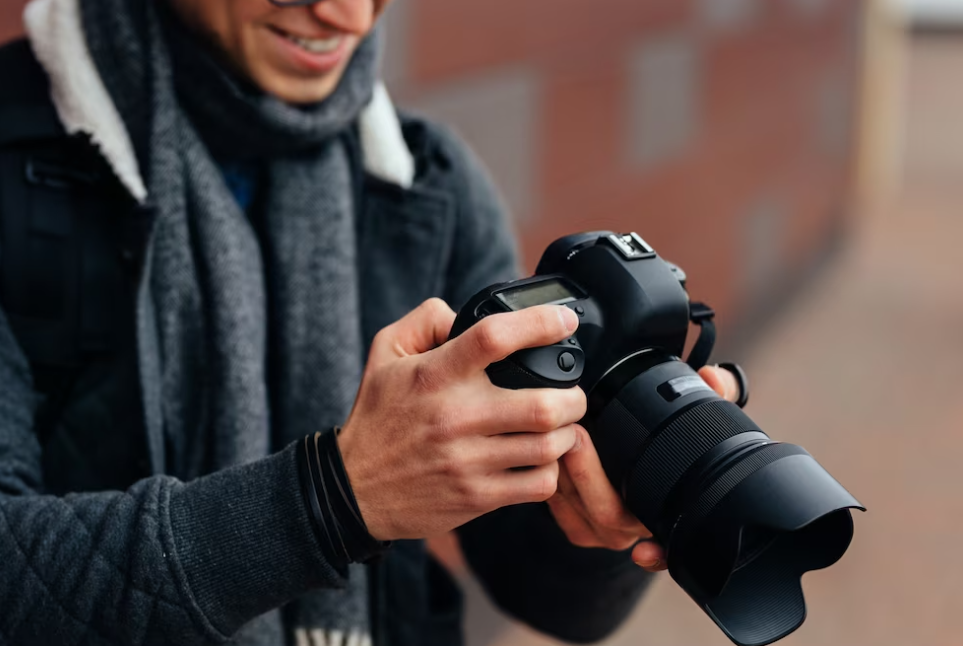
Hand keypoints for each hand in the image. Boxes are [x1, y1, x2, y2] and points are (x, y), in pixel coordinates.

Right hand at [338, 298, 586, 540]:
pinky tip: (542, 459)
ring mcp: (468, 461)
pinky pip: (538, 484)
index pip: (494, 338)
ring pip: (547, 446)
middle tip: (572, 393)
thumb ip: (426, 319)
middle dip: (572, 397)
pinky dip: (552, 470)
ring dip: (566, 433)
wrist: (353, 490)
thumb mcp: (386, 353)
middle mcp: (455, 417)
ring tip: (561, 425)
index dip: (540, 324)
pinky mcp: (477, 496)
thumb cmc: (376, 418)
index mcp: (435, 375)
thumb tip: (464, 311)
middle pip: (541, 405)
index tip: (564, 321)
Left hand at [546, 365, 742, 572]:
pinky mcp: (577, 525)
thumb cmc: (664, 437)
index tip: (643, 552)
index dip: (659, 555)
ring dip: (564, 473)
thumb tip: (714, 378)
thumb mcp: (693, 411)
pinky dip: (551, 481)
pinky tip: (550, 453)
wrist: (624, 449)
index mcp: (672, 513)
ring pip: (579, 513)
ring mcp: (605, 533)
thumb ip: (715, 391)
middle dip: (588, 475)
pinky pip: (558, 511)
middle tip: (576, 434)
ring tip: (557, 433)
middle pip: (609, 517)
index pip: (670, 547)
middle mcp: (638, 531)